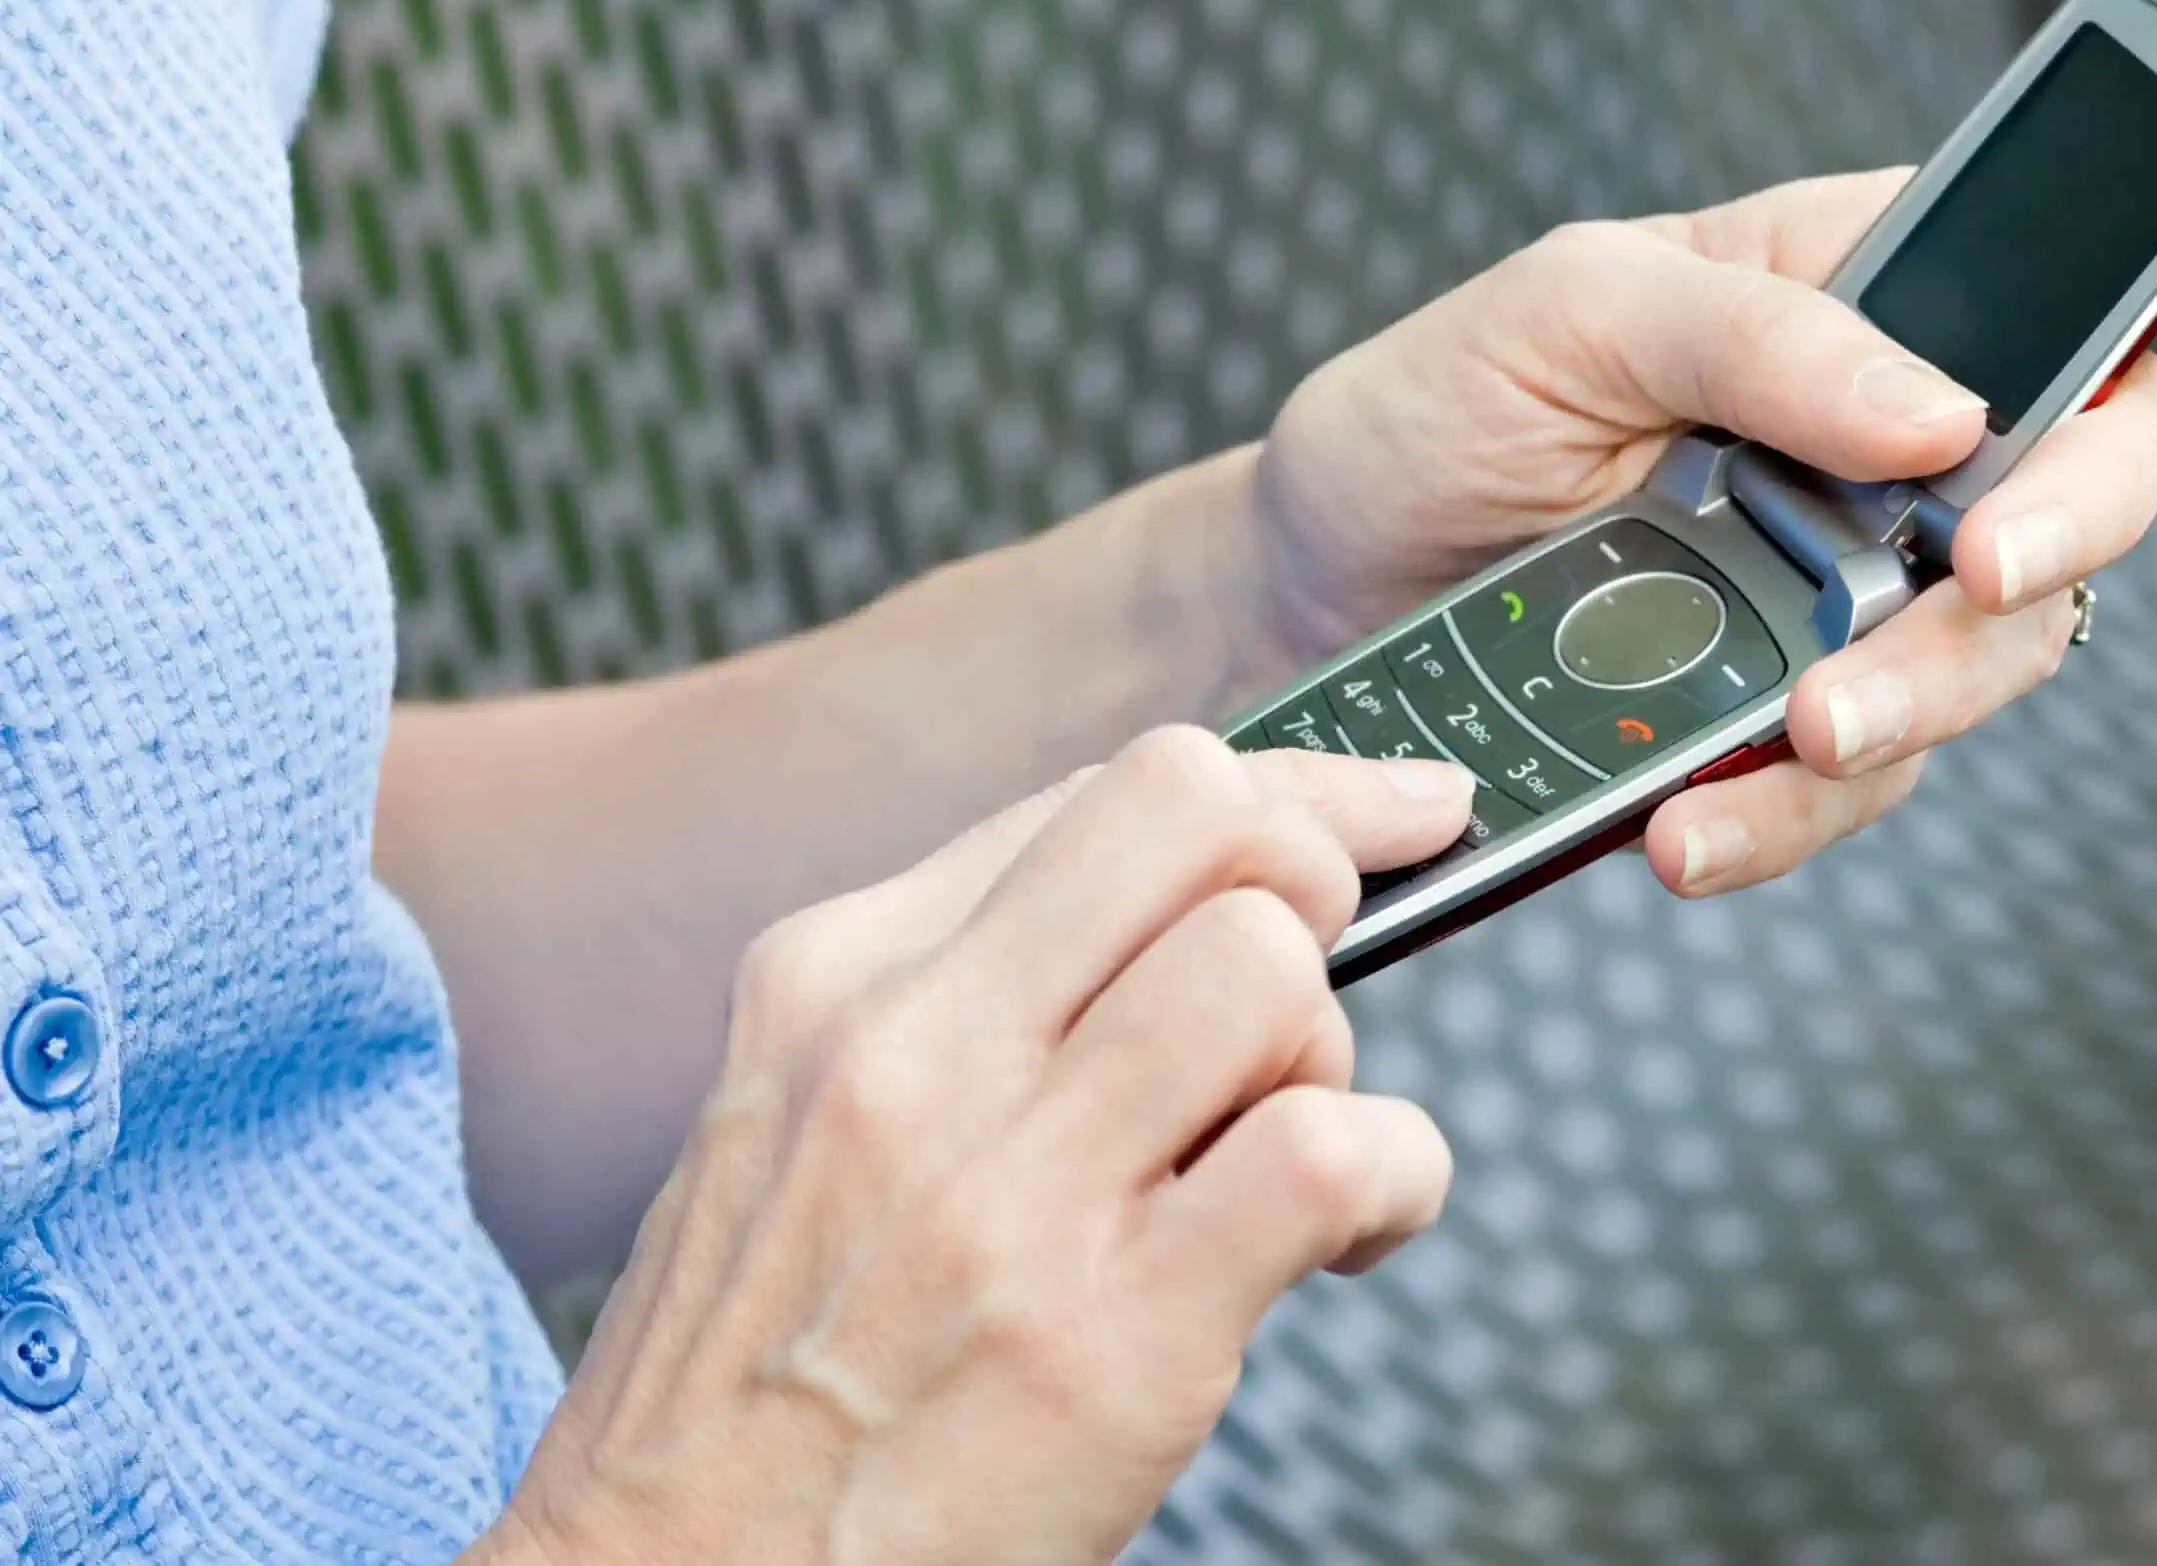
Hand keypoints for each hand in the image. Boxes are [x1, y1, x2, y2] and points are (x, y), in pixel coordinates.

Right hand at [473, 732, 1474, 1565]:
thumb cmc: (757, 1370)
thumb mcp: (800, 1118)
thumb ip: (967, 991)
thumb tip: (1181, 901)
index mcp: (841, 976)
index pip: (1116, 794)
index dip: (1297, 792)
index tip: (1392, 809)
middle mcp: (916, 1049)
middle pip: (1208, 822)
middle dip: (1317, 889)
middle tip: (1301, 1013)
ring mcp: (1010, 1186)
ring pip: (1273, 970)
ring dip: (1332, 1058)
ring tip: (1278, 1151)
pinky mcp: (1113, 1331)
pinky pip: (1333, 1150)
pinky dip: (1394, 1178)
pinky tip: (1343, 1236)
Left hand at [1249, 168, 2156, 895]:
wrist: (1309, 592)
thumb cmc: (1427, 417)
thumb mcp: (1563, 315)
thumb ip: (1751, 333)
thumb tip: (1942, 406)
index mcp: (1850, 298)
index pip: (2068, 282)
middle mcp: (1880, 452)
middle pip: (2075, 496)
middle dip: (2049, 544)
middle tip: (1965, 585)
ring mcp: (1840, 596)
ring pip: (1980, 666)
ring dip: (1911, 706)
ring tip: (1796, 733)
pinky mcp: (1775, 720)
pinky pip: (1841, 787)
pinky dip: (1782, 818)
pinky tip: (1690, 827)